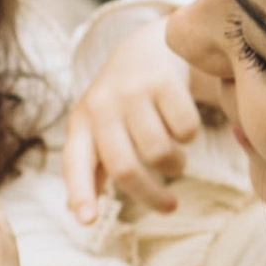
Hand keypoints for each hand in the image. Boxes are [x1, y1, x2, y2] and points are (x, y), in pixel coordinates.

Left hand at [65, 21, 225, 220]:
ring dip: (175, 164)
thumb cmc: (123, 100)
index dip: (80, 192)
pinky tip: (184, 127)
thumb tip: (74, 211)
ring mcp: (132, 91)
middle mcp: (101, 106)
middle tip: (170, 206)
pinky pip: (185, 129)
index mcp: (81, 123)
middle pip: (125, 168)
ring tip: (176, 158)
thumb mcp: (99, 126)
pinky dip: (190, 137)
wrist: (150, 45)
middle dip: (151, 196)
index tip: (87, 221)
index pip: (76, 162)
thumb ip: (91, 165)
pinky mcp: (163, 80)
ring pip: (159, 153)